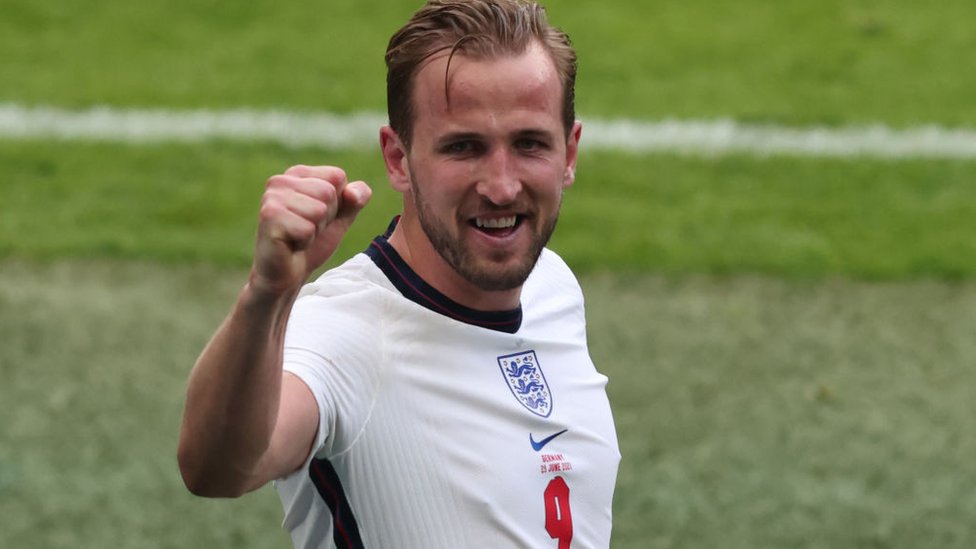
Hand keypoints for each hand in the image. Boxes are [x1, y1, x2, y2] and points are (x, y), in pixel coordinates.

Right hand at [250, 165, 370, 295]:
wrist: (287, 275)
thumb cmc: (312, 243)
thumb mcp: (341, 218)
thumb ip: (355, 200)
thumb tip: (353, 193)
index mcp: (297, 174)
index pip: (337, 176)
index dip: (337, 203)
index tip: (318, 216)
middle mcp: (280, 181)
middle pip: (328, 192)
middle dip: (326, 218)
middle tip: (307, 229)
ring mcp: (272, 198)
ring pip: (319, 210)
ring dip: (315, 230)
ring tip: (298, 236)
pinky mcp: (269, 217)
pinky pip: (307, 228)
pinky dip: (305, 241)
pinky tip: (290, 244)